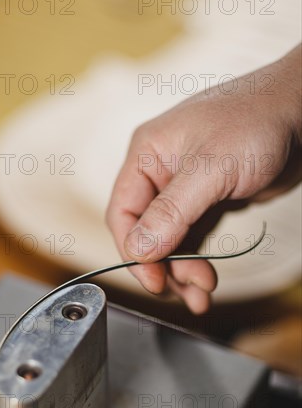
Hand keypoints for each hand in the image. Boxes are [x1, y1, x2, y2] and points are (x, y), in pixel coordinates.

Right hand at [106, 45, 300, 313]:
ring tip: (202, 295)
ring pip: (169, 241)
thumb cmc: (257, 120)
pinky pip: (191, 238)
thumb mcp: (212, 168)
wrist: (301, 111)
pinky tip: (204, 281)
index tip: (155, 281)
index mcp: (147, 155)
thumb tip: (139, 249)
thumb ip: (173, 211)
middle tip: (191, 290)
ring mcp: (183, 189)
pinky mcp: (206, 201)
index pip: (123, 213)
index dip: (134, 252)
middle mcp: (160, 173)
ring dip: (182, 271)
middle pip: (146, 233)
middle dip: (165, 266)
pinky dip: (195, 261)